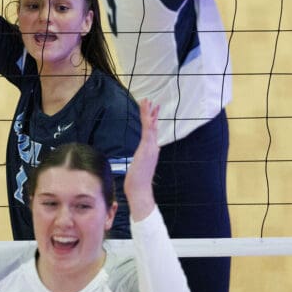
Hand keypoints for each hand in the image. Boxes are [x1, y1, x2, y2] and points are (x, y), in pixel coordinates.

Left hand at [122, 99, 160, 219]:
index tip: (154, 113)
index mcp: (151, 151)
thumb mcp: (140, 168)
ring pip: (150, 125)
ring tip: (147, 101)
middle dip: (153, 114)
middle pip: (153, 127)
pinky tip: (146, 111)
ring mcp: (151, 147)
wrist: (140, 190)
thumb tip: (149, 155)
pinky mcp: (146, 147)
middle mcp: (153, 147)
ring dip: (148, 112)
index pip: (153, 133)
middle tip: (153, 102)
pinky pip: (147, 129)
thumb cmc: (138, 182)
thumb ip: (143, 160)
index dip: (153, 122)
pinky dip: (147, 119)